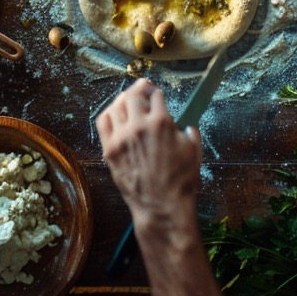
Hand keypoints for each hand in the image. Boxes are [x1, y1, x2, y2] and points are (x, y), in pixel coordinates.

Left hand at [97, 80, 200, 226]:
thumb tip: (184, 121)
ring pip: (116, 105)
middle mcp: (139, 126)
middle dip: (139, 89)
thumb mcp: (194, 149)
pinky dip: (109, 113)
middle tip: (143, 90)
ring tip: (129, 101)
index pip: (155, 95)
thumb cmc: (180, 180)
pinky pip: (103, 122)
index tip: (156, 93)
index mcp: (161, 122)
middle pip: (132, 95)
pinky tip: (115, 114)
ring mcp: (121, 138)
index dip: (156, 92)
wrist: (162, 206)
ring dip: (124, 100)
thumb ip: (188, 128)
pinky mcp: (110, 150)